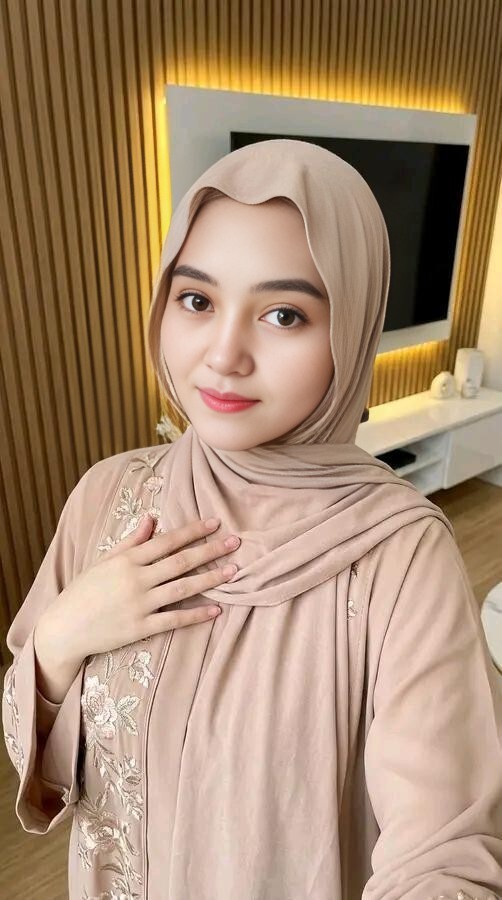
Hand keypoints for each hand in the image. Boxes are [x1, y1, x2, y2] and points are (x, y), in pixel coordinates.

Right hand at [37, 515, 238, 665]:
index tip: (215, 523)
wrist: (64, 628)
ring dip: (210, 579)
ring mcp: (139, 605)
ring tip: (233, 571)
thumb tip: (152, 518)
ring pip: (182, 588)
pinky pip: (174, 620)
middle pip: (180, 562)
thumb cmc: (84, 591)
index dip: (193, 531)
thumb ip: (131, 541)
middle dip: (210, 551)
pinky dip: (196, 615)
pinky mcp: (140, 628)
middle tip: (236, 542)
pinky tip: (216, 610)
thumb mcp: (104, 560)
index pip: (167, 541)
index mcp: (127, 560)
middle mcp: (136, 579)